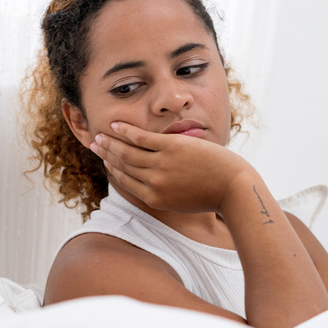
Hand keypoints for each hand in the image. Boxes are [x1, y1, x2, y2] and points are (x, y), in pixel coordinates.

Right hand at [89, 121, 255, 213]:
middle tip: (94, 145)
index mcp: (155, 199)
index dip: (113, 170)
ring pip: (127, 152)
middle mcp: (153, 184)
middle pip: (123, 166)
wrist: (233, 188)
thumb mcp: (183, 201)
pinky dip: (126, 131)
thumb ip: (166, 192)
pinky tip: (116, 125)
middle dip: (106, 154)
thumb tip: (155, 183)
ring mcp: (161, 166)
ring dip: (110, 142)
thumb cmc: (212, 194)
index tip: (105, 161)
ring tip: (100, 135)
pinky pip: (141, 139)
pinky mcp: (171, 149)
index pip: (127, 182)